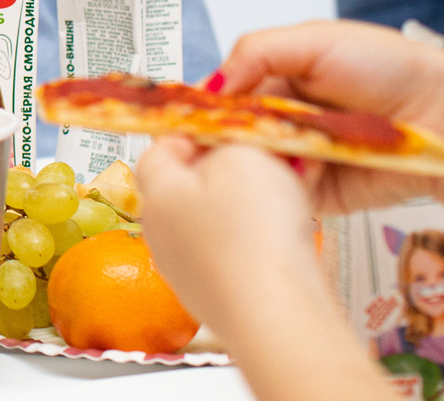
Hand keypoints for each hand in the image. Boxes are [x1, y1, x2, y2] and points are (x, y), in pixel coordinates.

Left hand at [135, 138, 384, 400]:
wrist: (277, 317)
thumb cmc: (254, 233)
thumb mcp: (243, 156)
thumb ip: (229, 139)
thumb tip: (226, 142)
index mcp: (154, 192)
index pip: (161, 146)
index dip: (197, 130)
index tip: (230, 126)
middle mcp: (160, 234)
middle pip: (188, 185)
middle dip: (227, 168)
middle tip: (265, 160)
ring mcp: (187, 272)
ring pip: (213, 222)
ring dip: (247, 205)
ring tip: (288, 194)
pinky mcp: (218, 299)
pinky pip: (234, 256)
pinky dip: (258, 242)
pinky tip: (288, 237)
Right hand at [210, 20, 443, 246]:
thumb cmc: (388, 67)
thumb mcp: (314, 40)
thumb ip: (256, 53)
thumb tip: (211, 84)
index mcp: (280, 80)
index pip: (224, 96)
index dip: (204, 106)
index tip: (186, 114)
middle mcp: (286, 121)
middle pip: (233, 134)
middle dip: (227, 136)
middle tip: (227, 135)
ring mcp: (301, 159)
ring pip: (254, 167)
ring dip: (259, 159)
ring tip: (278, 146)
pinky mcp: (319, 194)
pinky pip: (285, 193)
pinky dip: (285, 183)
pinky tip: (300, 167)